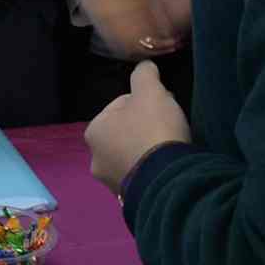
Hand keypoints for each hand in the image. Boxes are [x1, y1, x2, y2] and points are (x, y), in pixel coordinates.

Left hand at [85, 61, 191, 195]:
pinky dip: (153, 168)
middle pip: (126, 132)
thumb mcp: (150, 92)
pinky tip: (167, 164)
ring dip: (148, 148)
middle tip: (168, 124)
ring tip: (170, 145)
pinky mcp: (131, 198)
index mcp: (94, 131)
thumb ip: (144, 75)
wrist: (168, 179)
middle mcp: (95, 159)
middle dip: (146, 125)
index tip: (163, 104)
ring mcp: (112, 182)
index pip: (121, 105)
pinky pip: (144, 174)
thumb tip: (145, 65)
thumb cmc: (153, 130)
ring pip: (133, 154)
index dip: (145, 101)